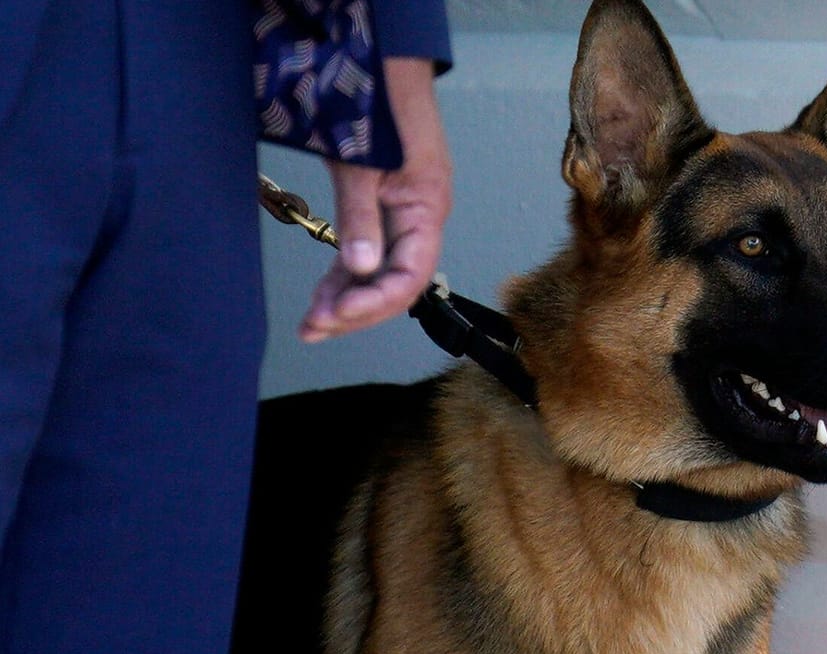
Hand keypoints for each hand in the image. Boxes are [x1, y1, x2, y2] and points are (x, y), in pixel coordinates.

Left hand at [300, 57, 451, 342]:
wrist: (381, 65)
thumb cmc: (378, 106)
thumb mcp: (363, 164)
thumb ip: (362, 218)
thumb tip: (359, 270)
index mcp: (427, 209)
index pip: (410, 275)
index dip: (375, 300)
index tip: (337, 314)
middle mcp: (419, 219)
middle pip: (394, 282)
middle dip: (356, 310)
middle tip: (315, 328)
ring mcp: (401, 215)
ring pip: (378, 272)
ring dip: (347, 299)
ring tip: (312, 324)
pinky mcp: (382, 208)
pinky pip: (367, 253)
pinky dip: (345, 275)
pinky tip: (324, 296)